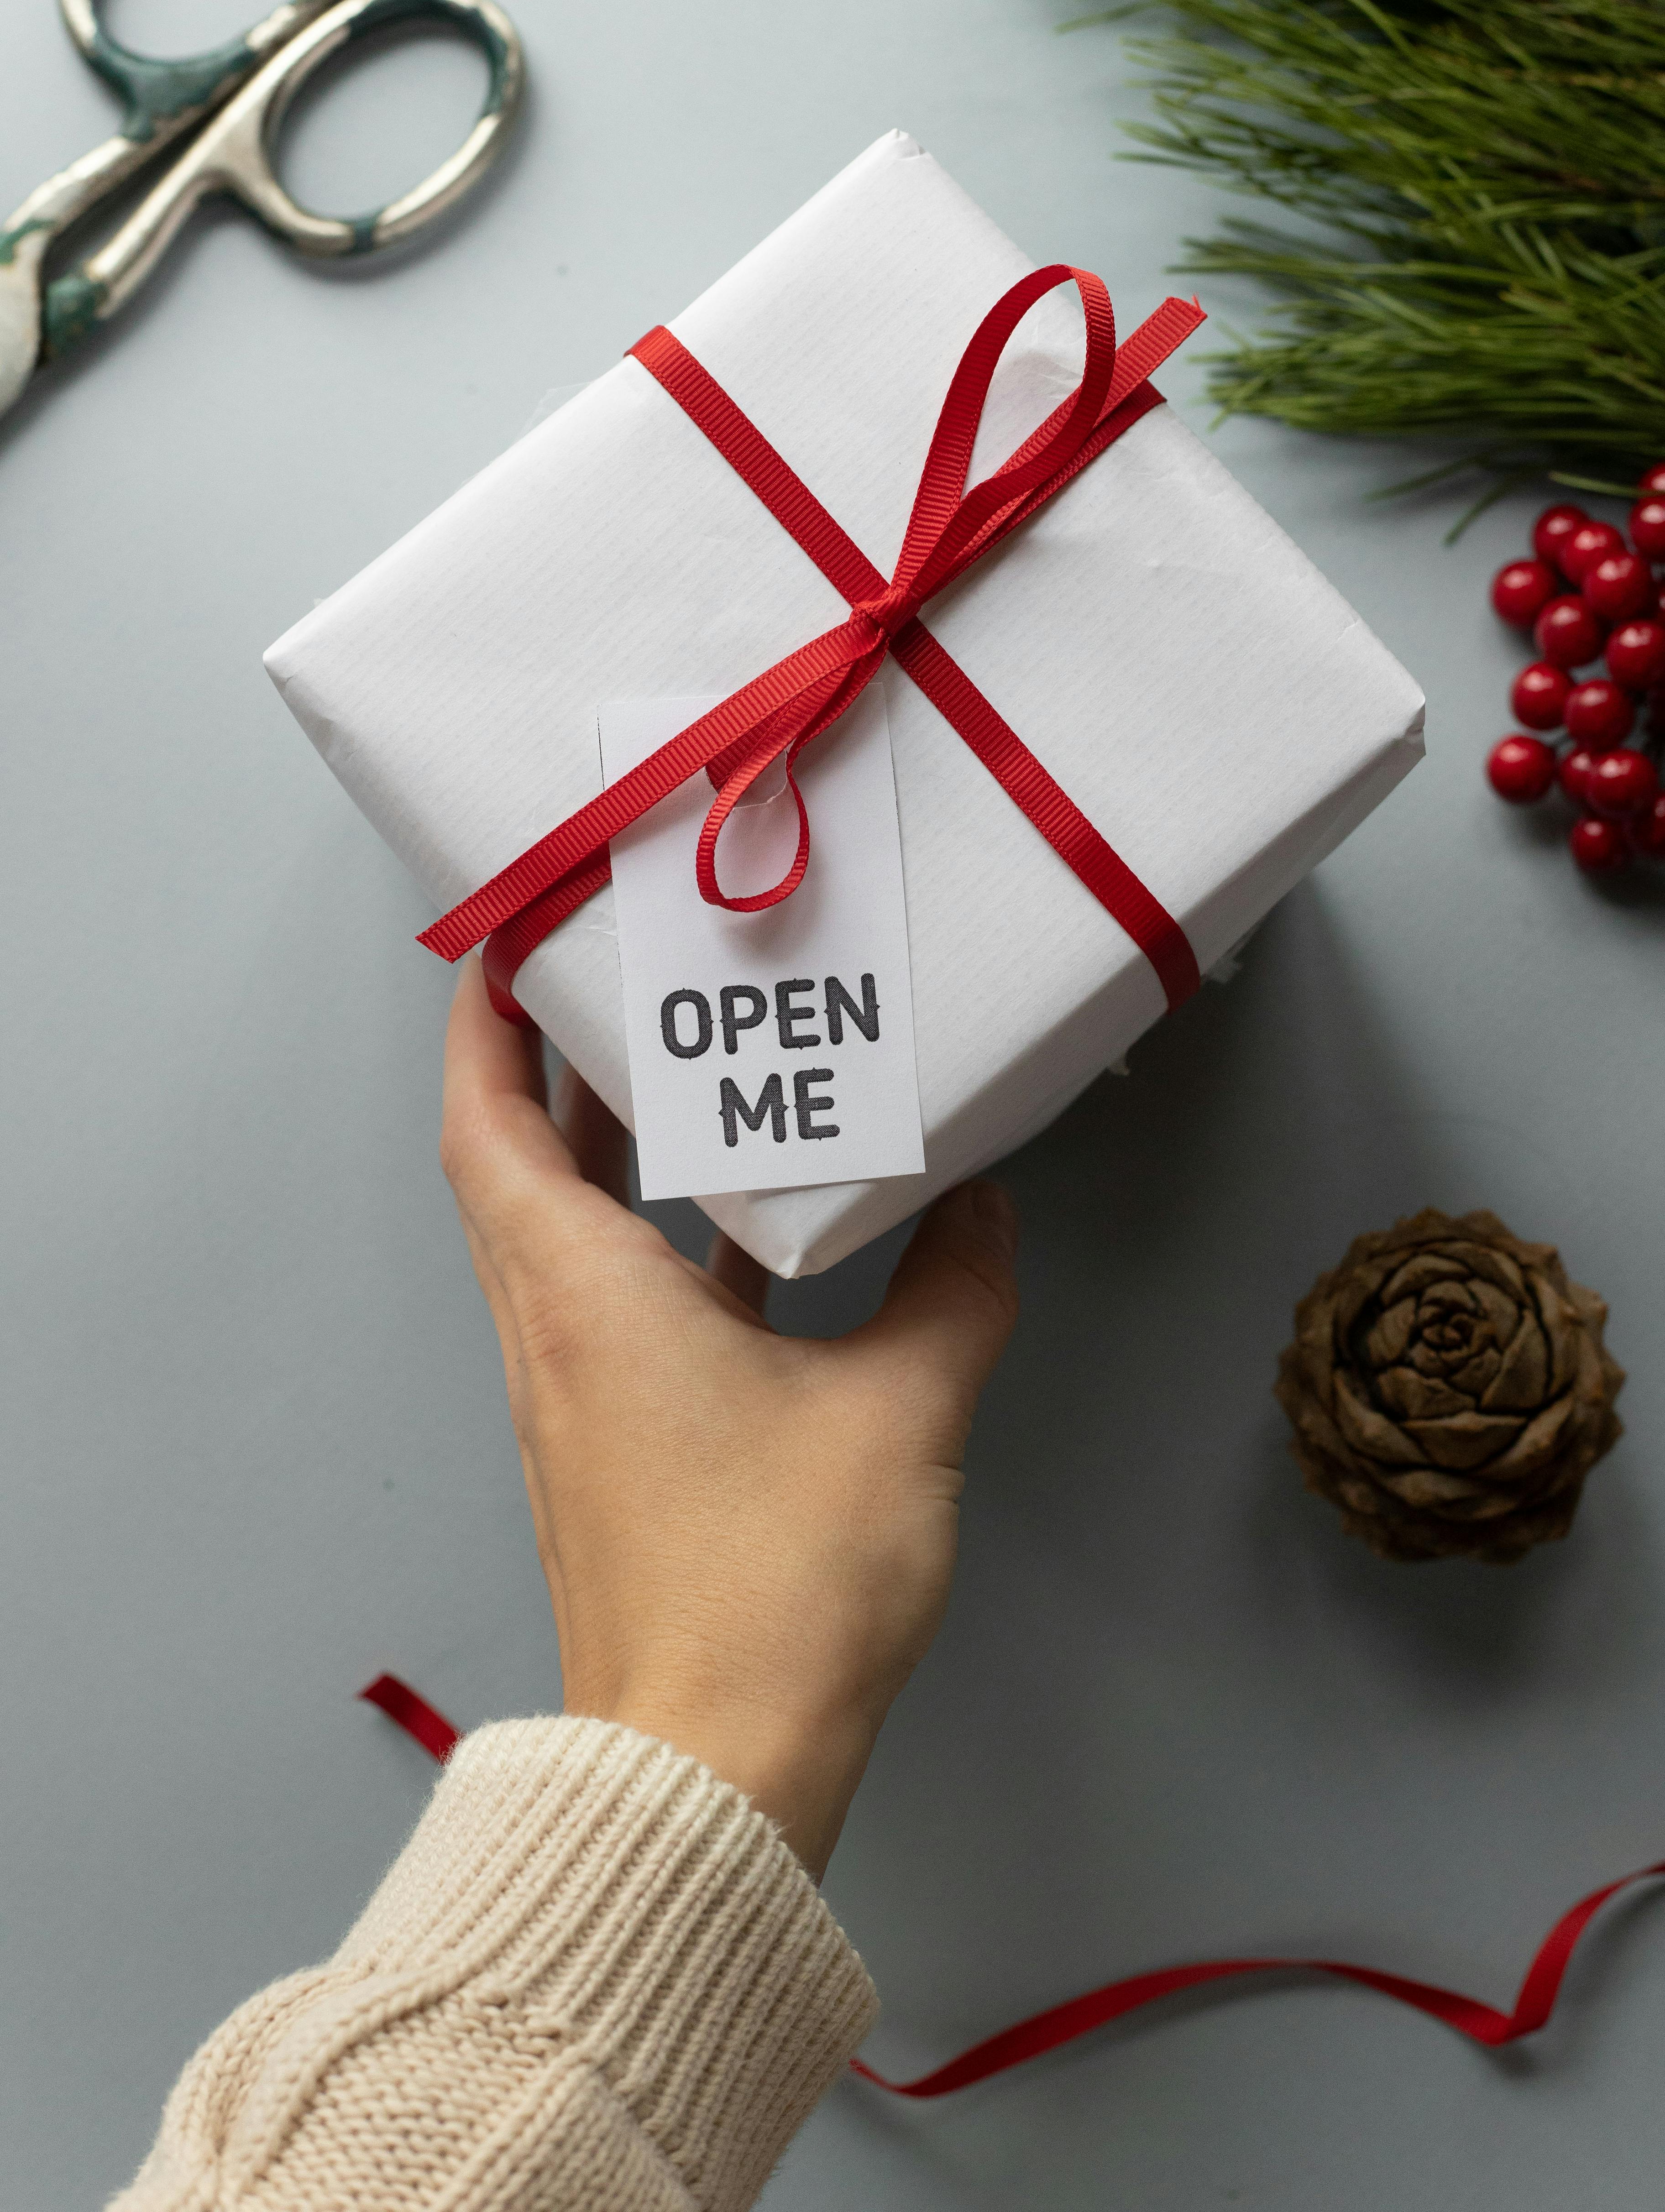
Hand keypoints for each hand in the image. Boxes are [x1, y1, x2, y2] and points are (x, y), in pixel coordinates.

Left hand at [440, 957, 1018, 1878]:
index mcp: (582, 1296)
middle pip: (519, 1167)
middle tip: (626, 982)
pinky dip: (673, 1251)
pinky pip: (623, 1311)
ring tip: (700, 1078)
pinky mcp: (620, 1457)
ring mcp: (580, 1404)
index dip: (485, 1022)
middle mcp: (556, 1337)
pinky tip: (768, 1242)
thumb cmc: (776, 1586)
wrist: (717, 1770)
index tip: (510, 941)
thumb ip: (951, 1294)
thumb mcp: (900, 1412)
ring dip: (617, 1158)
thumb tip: (984, 1213)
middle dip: (561, 1066)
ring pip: (570, 1241)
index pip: (488, 1121)